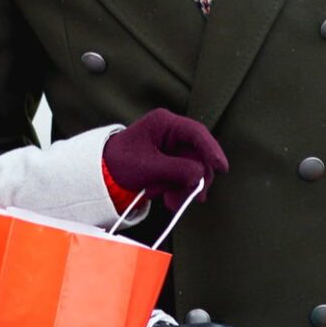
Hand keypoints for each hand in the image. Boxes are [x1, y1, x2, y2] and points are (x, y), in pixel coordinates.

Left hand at [103, 109, 227, 207]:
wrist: (103, 175)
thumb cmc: (120, 163)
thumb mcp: (147, 167)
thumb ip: (175, 169)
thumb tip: (200, 175)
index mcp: (164, 123)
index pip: (196, 133)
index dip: (211, 150)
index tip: (222, 168)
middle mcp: (171, 132)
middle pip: (198, 153)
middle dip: (196, 177)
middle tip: (196, 197)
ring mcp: (172, 147)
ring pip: (192, 167)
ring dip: (186, 187)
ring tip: (172, 203)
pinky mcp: (171, 161)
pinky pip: (184, 175)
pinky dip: (179, 189)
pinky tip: (169, 200)